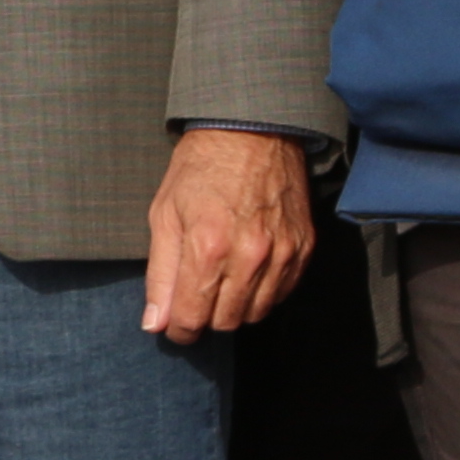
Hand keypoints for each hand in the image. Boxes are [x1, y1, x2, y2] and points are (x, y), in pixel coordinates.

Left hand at [142, 129, 310, 339]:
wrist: (252, 130)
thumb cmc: (200, 168)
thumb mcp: (164, 213)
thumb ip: (160, 273)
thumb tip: (155, 323)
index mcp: (208, 246)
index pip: (192, 318)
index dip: (178, 329)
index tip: (173, 324)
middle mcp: (250, 255)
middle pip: (226, 322)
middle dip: (205, 318)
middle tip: (196, 296)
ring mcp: (282, 253)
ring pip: (256, 313)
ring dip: (234, 308)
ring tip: (221, 281)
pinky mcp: (304, 247)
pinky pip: (282, 294)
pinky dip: (263, 293)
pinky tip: (248, 271)